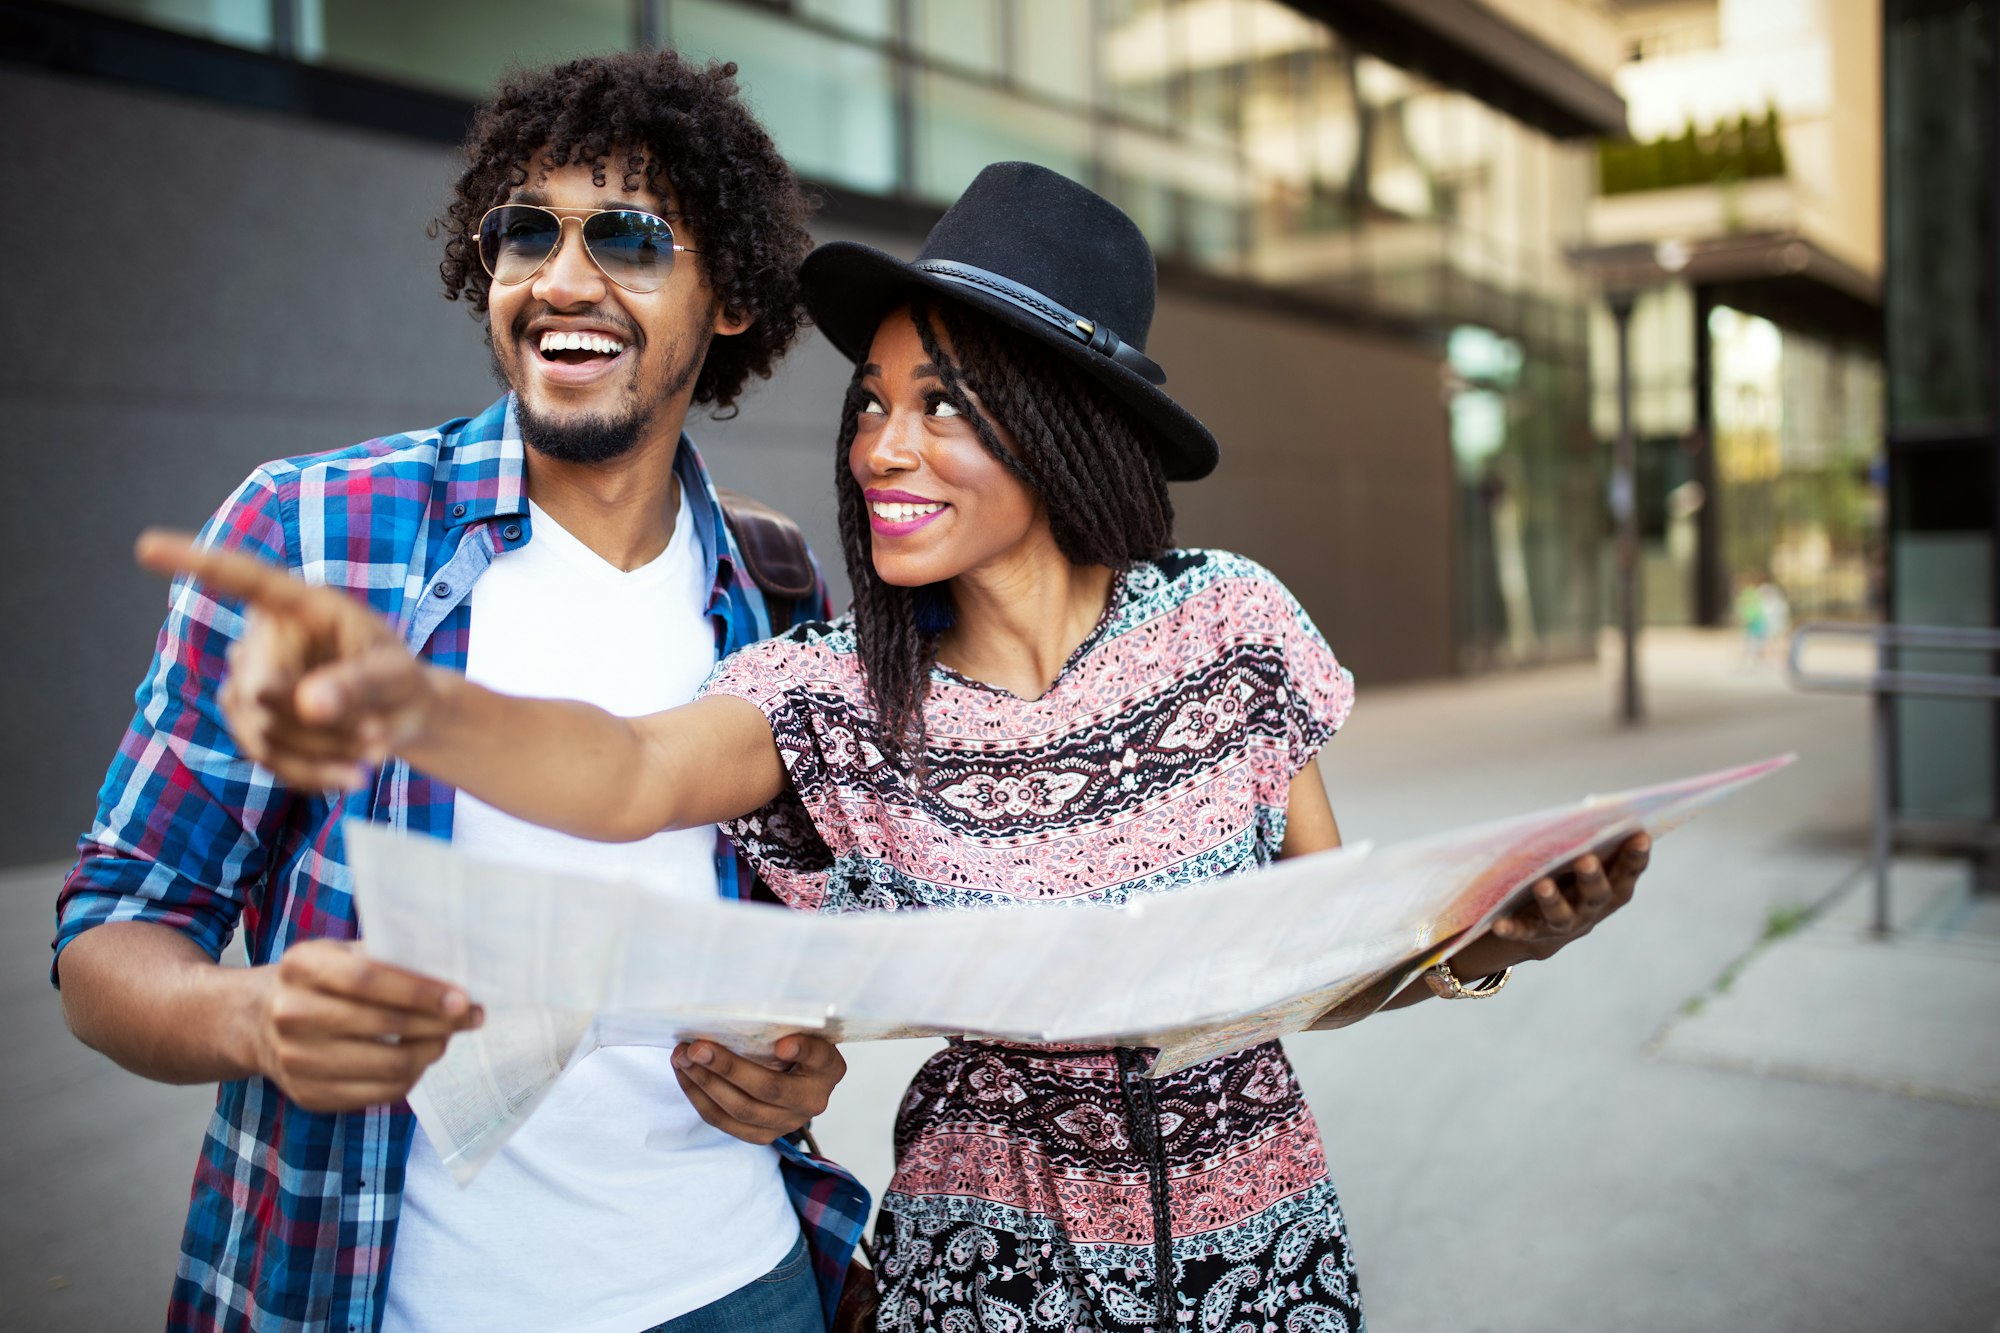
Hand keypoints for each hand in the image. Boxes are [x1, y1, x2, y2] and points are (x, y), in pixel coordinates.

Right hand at [136, 530, 431, 788]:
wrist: (401, 717)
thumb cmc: (399, 679)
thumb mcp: (398, 676)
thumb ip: (360, 684)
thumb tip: (306, 703)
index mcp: (300, 605)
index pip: (243, 580)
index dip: (196, 563)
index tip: (147, 545)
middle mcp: (262, 638)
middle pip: (264, 686)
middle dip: (322, 723)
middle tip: (379, 736)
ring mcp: (247, 683)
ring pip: (264, 729)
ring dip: (323, 750)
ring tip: (375, 748)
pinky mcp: (249, 724)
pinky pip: (266, 757)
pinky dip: (311, 773)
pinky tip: (350, 778)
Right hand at [245, 939, 483, 1111]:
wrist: (258, 1021)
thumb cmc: (319, 980)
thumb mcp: (341, 953)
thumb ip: (388, 956)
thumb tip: (453, 970)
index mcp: (303, 967)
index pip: (369, 980)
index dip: (421, 991)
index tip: (462, 998)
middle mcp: (293, 1014)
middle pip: (385, 1025)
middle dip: (439, 1023)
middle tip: (471, 1017)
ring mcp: (297, 1060)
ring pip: (388, 1066)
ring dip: (430, 1051)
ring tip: (446, 1037)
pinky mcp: (308, 1095)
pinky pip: (378, 1094)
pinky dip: (410, 1077)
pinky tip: (420, 1059)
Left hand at [672, 1034, 846, 1145]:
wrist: (796, 1077)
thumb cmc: (794, 1041)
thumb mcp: (801, 1028)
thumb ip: (787, 1022)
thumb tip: (755, 1015)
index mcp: (828, 1069)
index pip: (819, 1057)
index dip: (802, 1050)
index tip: (782, 1044)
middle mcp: (812, 1101)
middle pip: (768, 1089)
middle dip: (727, 1068)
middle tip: (697, 1047)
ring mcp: (786, 1123)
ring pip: (740, 1110)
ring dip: (705, 1084)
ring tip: (682, 1058)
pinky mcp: (761, 1136)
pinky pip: (724, 1122)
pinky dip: (699, 1098)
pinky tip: (685, 1074)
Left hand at [1485, 832, 1649, 962]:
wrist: (1547, 930)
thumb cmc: (1573, 880)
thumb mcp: (1587, 861)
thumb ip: (1594, 840)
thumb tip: (1593, 807)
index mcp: (1613, 887)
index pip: (1628, 871)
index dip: (1636, 856)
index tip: (1640, 836)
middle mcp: (1593, 908)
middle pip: (1596, 894)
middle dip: (1592, 877)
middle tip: (1586, 859)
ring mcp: (1565, 923)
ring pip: (1561, 915)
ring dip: (1552, 900)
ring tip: (1542, 885)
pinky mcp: (1534, 933)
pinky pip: (1523, 931)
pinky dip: (1512, 928)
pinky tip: (1499, 923)